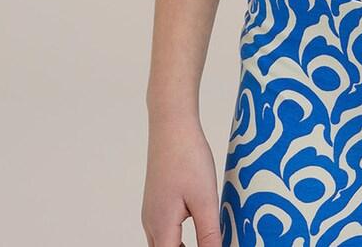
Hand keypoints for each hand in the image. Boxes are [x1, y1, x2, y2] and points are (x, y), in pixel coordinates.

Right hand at [141, 113, 220, 246]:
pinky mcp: (157, 202)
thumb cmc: (187, 158)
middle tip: (210, 244)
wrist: (172, 126)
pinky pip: (165, 231)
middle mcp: (151, 224)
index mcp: (161, 227)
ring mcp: (152, 212)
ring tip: (206, 243)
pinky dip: (178, 239)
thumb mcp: (205, 199)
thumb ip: (209, 234)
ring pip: (163, 244)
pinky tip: (198, 230)